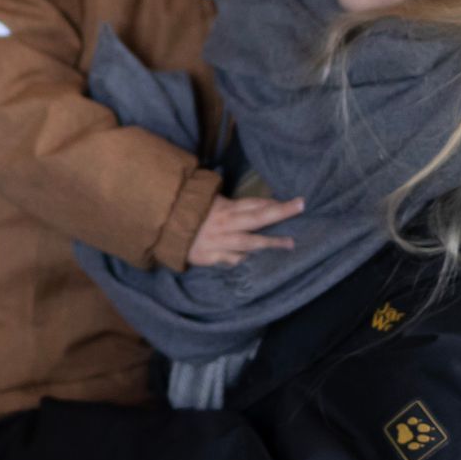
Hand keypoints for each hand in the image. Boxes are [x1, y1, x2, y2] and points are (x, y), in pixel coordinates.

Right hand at [187, 193, 304, 267]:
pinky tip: (257, 261)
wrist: (159, 227)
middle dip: (280, 212)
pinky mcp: (209, 256)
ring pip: (249, 243)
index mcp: (222, 207)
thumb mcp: (202, 199)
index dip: (273, 202)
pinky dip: (245, 259)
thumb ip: (222, 199)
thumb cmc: (182, 210)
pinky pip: (231, 260)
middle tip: (301, 207)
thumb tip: (244, 200)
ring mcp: (218, 242)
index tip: (295, 202)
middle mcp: (224, 224)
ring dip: (270, 243)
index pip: (253, 203)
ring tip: (290, 244)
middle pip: (257, 217)